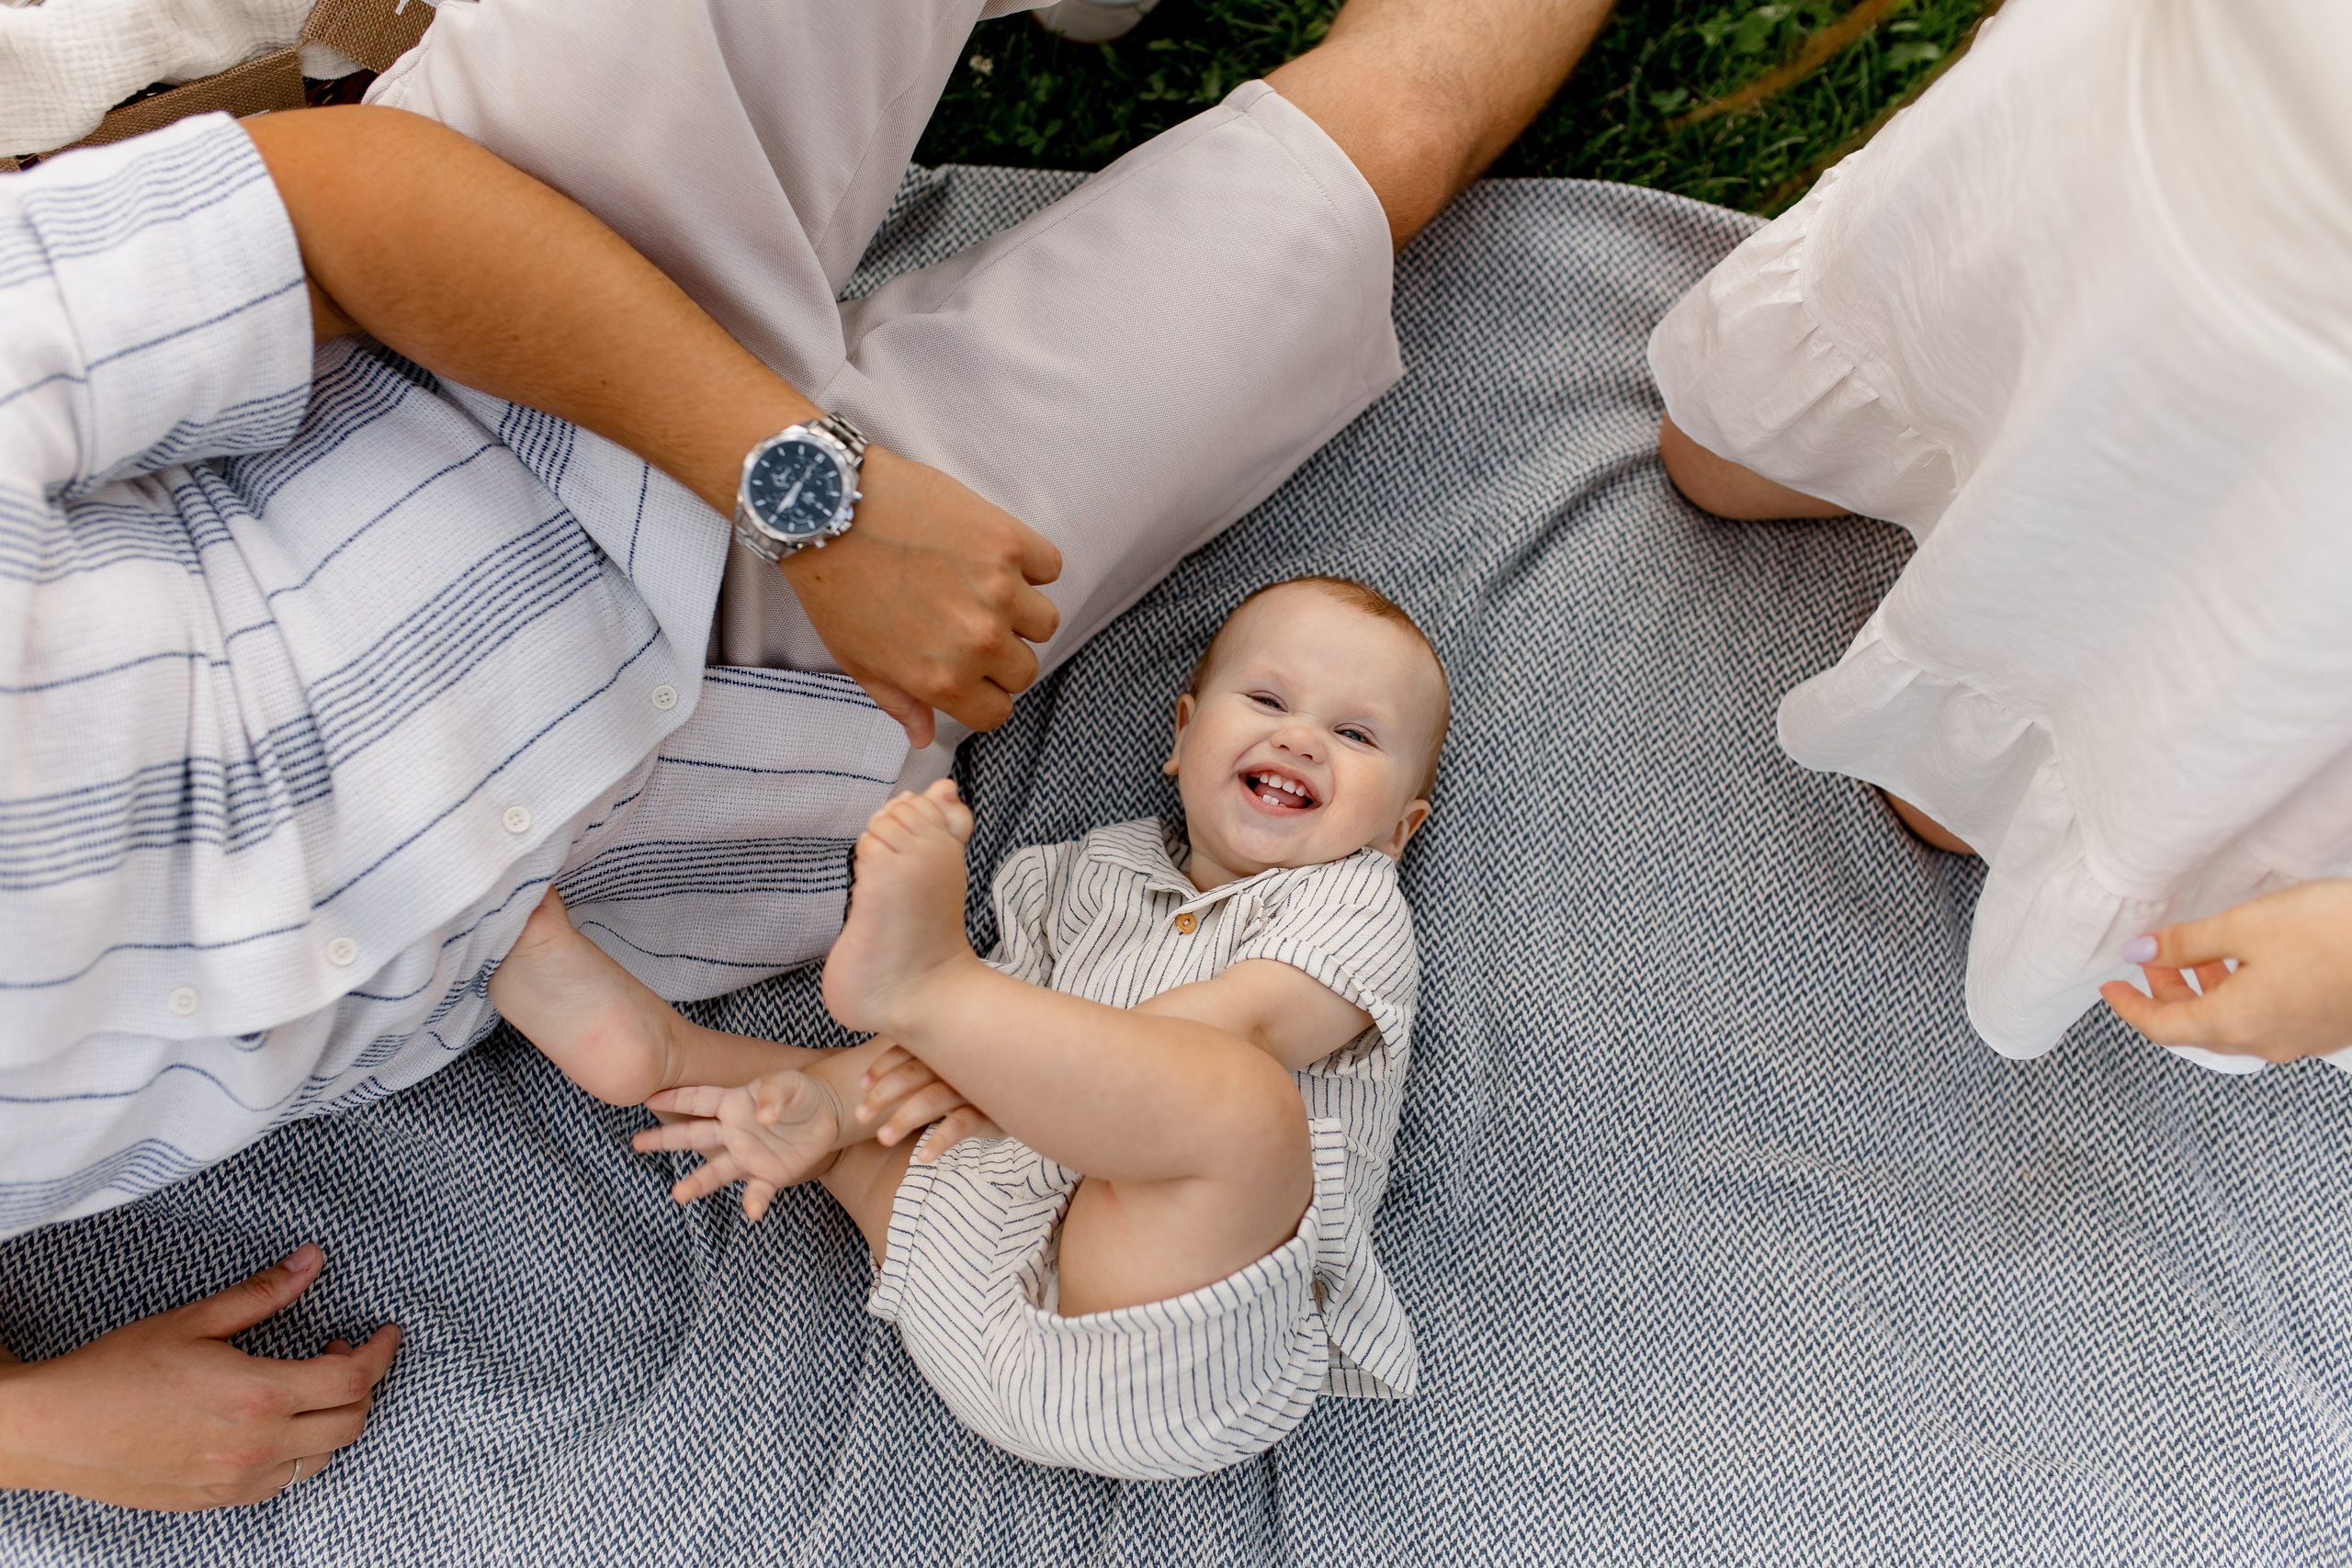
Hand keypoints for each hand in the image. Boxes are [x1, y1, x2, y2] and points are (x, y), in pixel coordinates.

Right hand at [0, 1245, 400, 1509]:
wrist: (54, 1431)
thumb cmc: (117, 1371)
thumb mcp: (193, 1320)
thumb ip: (262, 1294)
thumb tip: (312, 1261)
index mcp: (258, 1395)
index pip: (354, 1379)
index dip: (380, 1352)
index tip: (385, 1333)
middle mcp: (257, 1446)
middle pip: (351, 1422)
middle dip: (362, 1384)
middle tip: (338, 1352)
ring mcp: (237, 1479)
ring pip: (322, 1457)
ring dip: (333, 1420)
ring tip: (305, 1384)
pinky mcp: (216, 1499)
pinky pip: (283, 1481)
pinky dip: (299, 1451)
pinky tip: (275, 1423)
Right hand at [637, 1072, 844, 1220]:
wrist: (829, 1115)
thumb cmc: (802, 1094)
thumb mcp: (790, 1084)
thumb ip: (774, 1094)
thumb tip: (763, 1115)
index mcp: (735, 1103)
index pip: (700, 1100)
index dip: (676, 1098)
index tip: (648, 1098)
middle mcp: (734, 1132)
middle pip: (694, 1136)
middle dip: (665, 1140)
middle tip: (636, 1144)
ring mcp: (749, 1155)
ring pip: (717, 1171)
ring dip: (698, 1183)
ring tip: (678, 1195)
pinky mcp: (770, 1174)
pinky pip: (758, 1190)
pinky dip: (754, 1201)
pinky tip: (752, 1213)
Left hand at [780, 448, 1060, 746]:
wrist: (827, 506)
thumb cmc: (834, 583)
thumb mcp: (857, 658)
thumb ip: (899, 701)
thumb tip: (923, 735)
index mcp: (942, 679)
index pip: (999, 712)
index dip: (984, 693)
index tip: (973, 672)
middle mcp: (978, 642)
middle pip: (1025, 669)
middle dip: (1002, 655)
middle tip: (973, 625)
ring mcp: (999, 590)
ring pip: (1044, 621)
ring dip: (1021, 610)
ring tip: (985, 589)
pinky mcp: (1008, 541)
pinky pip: (1049, 566)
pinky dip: (1030, 563)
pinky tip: (994, 555)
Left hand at [856, 1042, 1002, 1163]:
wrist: (1037, 1086)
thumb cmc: (985, 1077)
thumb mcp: (958, 1065)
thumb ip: (928, 1061)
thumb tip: (881, 1074)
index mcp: (945, 1047)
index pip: (908, 1050)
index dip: (882, 1066)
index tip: (862, 1085)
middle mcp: (958, 1062)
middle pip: (913, 1073)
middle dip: (883, 1094)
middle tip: (860, 1116)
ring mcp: (974, 1087)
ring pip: (932, 1099)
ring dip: (904, 1118)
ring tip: (882, 1138)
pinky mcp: (990, 1113)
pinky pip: (961, 1125)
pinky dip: (939, 1140)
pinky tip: (923, 1157)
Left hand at [2101, 880, 2351, 1063]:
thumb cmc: (2333, 933)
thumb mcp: (2244, 926)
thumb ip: (2186, 944)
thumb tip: (2140, 953)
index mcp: (2235, 1023)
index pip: (2161, 1029)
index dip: (2128, 1007)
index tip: (2109, 987)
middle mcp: (2266, 1042)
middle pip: (2196, 1028)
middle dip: (2167, 994)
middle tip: (2156, 957)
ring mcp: (2300, 1041)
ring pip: (2234, 1024)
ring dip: (2207, 992)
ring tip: (2202, 951)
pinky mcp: (2326, 1028)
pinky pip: (2268, 1020)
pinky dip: (2243, 995)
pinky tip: (2251, 961)